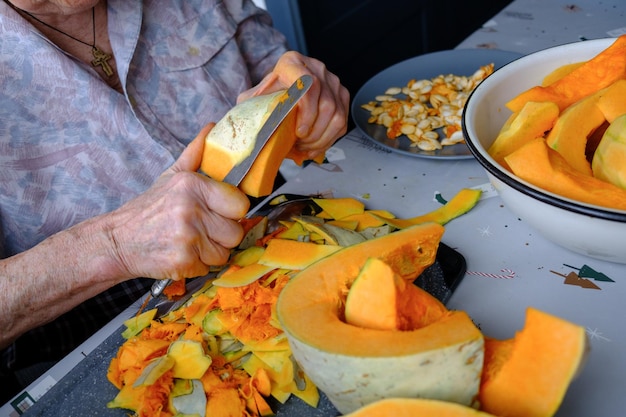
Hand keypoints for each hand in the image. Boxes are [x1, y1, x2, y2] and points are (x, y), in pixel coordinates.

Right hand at [105, 124, 249, 280]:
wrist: (117, 240)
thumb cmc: (149, 209)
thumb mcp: (170, 177)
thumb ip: (195, 154)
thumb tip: (213, 127)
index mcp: (192, 185)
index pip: (240, 204)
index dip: (232, 212)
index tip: (219, 213)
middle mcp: (191, 209)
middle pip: (235, 232)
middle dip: (222, 235)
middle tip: (203, 231)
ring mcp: (187, 237)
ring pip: (224, 253)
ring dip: (211, 252)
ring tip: (191, 243)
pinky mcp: (183, 262)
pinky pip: (209, 267)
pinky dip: (198, 265)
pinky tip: (182, 254)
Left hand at [238, 51, 349, 159]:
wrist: (280, 96)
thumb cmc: (266, 99)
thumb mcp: (253, 100)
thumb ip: (251, 106)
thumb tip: (251, 123)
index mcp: (292, 62)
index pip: (308, 84)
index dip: (307, 111)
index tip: (298, 132)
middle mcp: (316, 67)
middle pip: (326, 103)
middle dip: (314, 132)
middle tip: (300, 145)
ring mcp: (332, 80)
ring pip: (337, 114)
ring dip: (322, 138)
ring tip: (306, 147)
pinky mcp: (341, 95)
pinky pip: (342, 121)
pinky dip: (329, 139)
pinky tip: (315, 146)